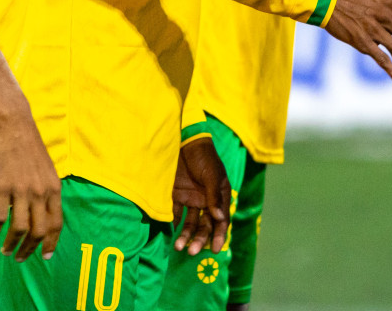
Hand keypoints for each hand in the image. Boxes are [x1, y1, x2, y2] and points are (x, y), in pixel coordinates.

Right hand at [0, 111, 62, 260]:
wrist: (13, 123)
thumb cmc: (27, 145)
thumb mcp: (45, 169)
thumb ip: (45, 190)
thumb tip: (41, 211)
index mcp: (54, 188)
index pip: (57, 223)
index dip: (51, 243)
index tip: (46, 257)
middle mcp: (41, 192)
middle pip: (38, 231)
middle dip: (29, 249)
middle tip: (19, 258)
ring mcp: (22, 190)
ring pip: (19, 229)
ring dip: (11, 244)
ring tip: (4, 250)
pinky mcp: (2, 186)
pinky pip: (0, 217)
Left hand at [173, 137, 230, 256]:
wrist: (183, 141)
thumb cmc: (204, 157)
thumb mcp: (212, 174)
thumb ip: (214, 196)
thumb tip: (219, 218)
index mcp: (219, 196)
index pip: (221, 220)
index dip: (218, 236)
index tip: (213, 250)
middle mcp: (205, 201)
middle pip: (205, 225)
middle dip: (199, 239)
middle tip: (191, 252)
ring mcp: (190, 199)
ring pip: (190, 223)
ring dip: (186, 235)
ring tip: (178, 246)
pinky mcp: (176, 196)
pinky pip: (175, 214)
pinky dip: (173, 224)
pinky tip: (170, 232)